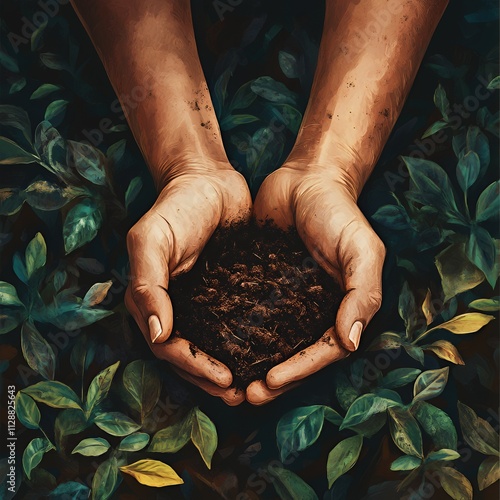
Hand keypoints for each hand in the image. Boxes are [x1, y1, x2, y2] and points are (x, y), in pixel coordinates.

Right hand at [125, 160, 251, 405]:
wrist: (207, 179)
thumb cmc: (176, 206)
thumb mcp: (151, 238)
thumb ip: (148, 283)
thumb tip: (157, 334)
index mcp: (154, 300)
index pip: (168, 346)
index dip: (193, 367)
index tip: (224, 380)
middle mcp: (178, 306)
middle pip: (191, 355)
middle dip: (212, 379)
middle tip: (241, 395)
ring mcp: (204, 299)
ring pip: (214, 345)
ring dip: (231, 368)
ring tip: (254, 386)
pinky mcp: (229, 289)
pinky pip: (236, 322)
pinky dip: (246, 342)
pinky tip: (267, 352)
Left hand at [247, 162, 384, 403]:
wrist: (305, 179)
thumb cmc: (339, 213)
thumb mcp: (362, 250)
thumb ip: (362, 294)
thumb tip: (350, 344)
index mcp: (338, 309)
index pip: (322, 351)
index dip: (299, 371)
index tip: (271, 382)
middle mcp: (311, 310)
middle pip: (293, 355)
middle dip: (272, 379)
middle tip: (246, 396)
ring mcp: (284, 299)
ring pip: (268, 342)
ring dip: (250, 364)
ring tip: (227, 383)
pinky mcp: (259, 282)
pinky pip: (246, 313)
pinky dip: (234, 332)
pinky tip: (214, 344)